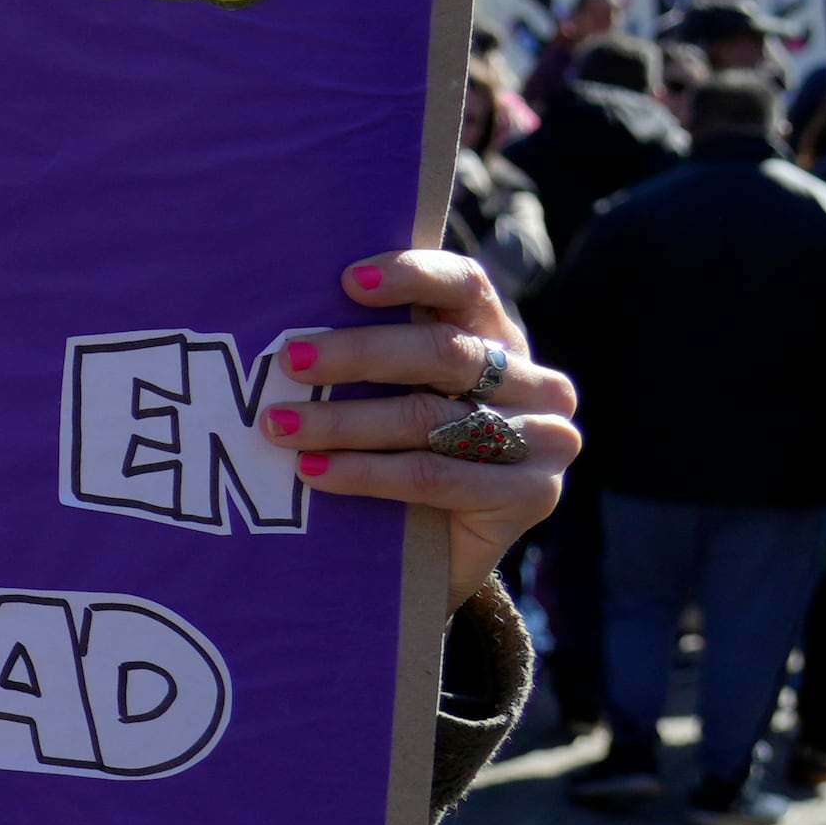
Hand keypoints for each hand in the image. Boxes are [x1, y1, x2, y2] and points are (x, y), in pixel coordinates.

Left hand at [254, 248, 576, 607]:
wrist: (437, 549)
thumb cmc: (399, 451)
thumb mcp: (392, 392)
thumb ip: (371, 353)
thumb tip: (290, 325)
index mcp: (500, 337)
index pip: (466, 285)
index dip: (411, 274)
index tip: (348, 281)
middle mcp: (536, 382)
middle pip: (444, 352)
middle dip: (357, 354)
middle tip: (289, 362)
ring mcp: (545, 440)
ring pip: (429, 418)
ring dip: (344, 421)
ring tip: (280, 426)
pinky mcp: (533, 495)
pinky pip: (433, 476)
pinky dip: (365, 472)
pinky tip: (314, 472)